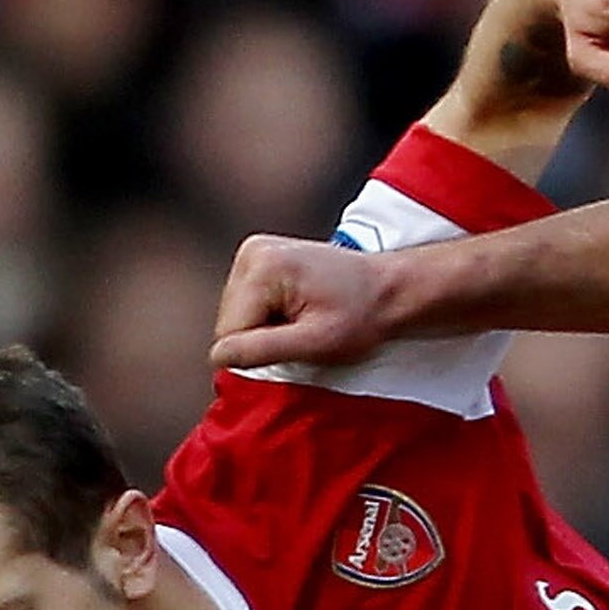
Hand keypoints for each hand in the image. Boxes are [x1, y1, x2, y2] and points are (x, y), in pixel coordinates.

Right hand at [212, 236, 389, 370]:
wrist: (390, 289)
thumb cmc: (362, 317)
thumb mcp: (317, 342)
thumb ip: (265, 349)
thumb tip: (218, 357)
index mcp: (261, 267)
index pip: (229, 333)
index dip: (259, 354)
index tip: (297, 351)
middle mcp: (251, 252)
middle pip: (230, 323)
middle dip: (262, 340)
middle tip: (305, 337)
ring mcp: (254, 252)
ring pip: (238, 316)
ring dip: (267, 330)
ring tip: (306, 323)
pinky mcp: (261, 259)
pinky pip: (249, 304)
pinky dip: (271, 317)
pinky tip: (300, 312)